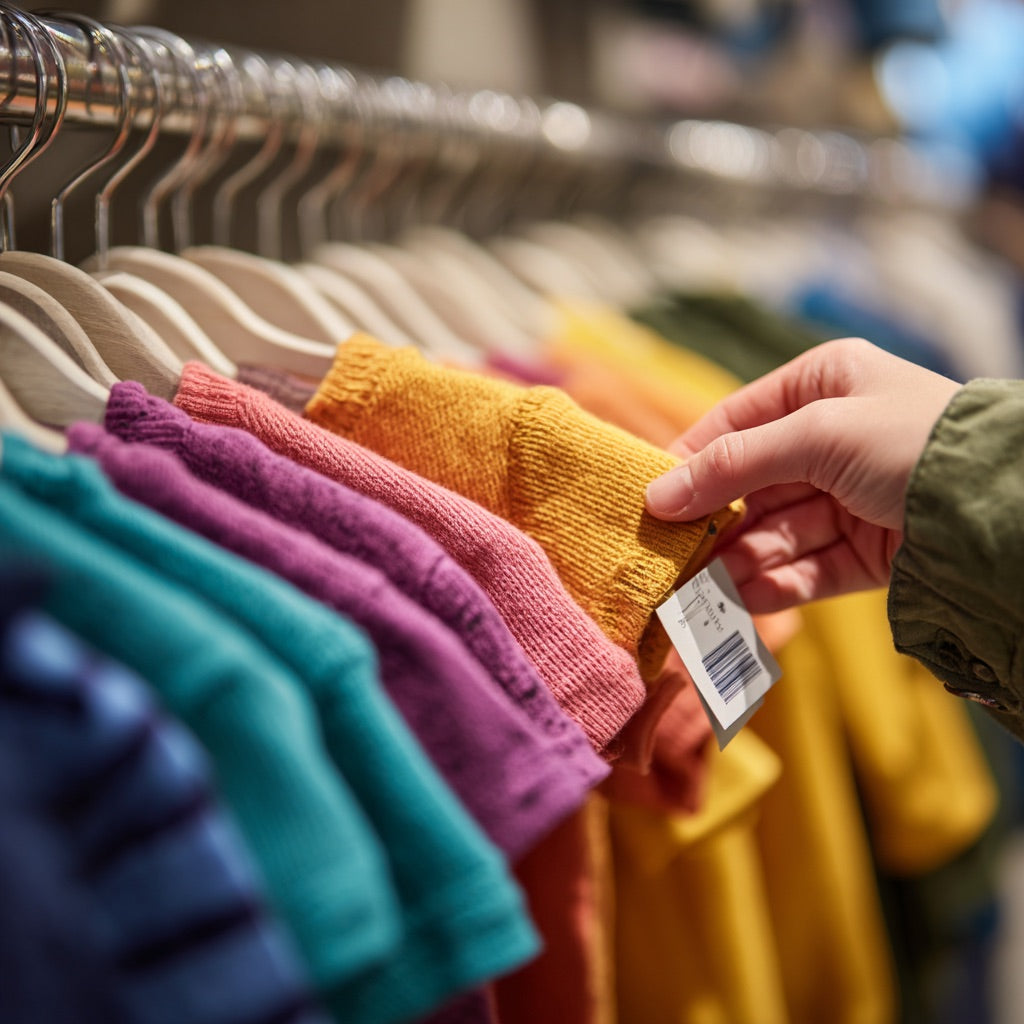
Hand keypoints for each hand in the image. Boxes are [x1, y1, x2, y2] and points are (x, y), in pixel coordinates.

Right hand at [645, 339, 961, 612]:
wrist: (1002, 505)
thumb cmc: (909, 439)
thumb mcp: (815, 433)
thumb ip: (733, 464)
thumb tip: (658, 494)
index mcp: (826, 385)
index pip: (740, 420)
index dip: (693, 456)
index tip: (652, 493)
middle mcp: (835, 439)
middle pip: (754, 484)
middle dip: (713, 520)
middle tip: (666, 553)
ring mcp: (851, 498)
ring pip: (775, 532)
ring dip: (735, 560)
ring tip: (693, 589)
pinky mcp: (868, 551)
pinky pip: (805, 567)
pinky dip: (770, 585)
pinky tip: (735, 602)